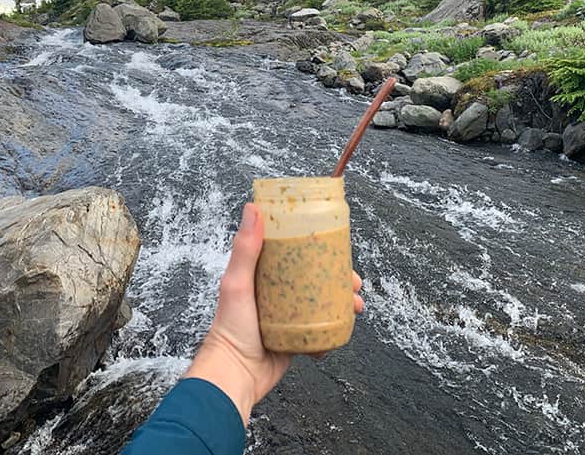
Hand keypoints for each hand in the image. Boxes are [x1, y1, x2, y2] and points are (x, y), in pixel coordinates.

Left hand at [184, 202, 363, 426]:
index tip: (337, 245)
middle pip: (315, 277)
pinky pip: (321, 330)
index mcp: (262, 275)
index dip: (318, 247)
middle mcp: (277, 293)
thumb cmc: (229, 330)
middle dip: (339, 277)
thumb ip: (245, 249)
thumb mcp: (237, 283)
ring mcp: (288, 316)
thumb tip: (252, 208)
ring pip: (323, 303)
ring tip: (355, 307)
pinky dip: (334, 329)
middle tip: (354, 281)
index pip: (294, 253)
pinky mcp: (296, 338)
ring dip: (343, 303)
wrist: (235, 376)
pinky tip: (341, 330)